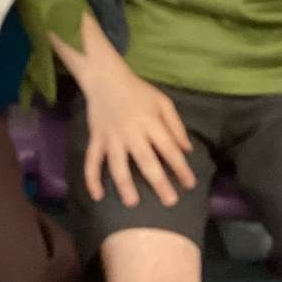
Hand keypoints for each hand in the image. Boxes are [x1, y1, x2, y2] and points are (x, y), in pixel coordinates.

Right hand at [51, 21, 194, 207]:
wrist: (105, 78)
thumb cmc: (138, 91)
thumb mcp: (162, 101)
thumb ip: (175, 126)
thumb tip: (186, 151)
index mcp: (150, 122)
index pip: (169, 149)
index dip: (181, 168)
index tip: (190, 185)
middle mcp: (131, 132)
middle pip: (146, 161)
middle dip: (159, 183)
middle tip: (169, 202)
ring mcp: (111, 137)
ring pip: (117, 165)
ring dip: (124, 185)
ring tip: (132, 203)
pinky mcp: (95, 139)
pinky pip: (91, 161)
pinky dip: (91, 179)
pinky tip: (97, 196)